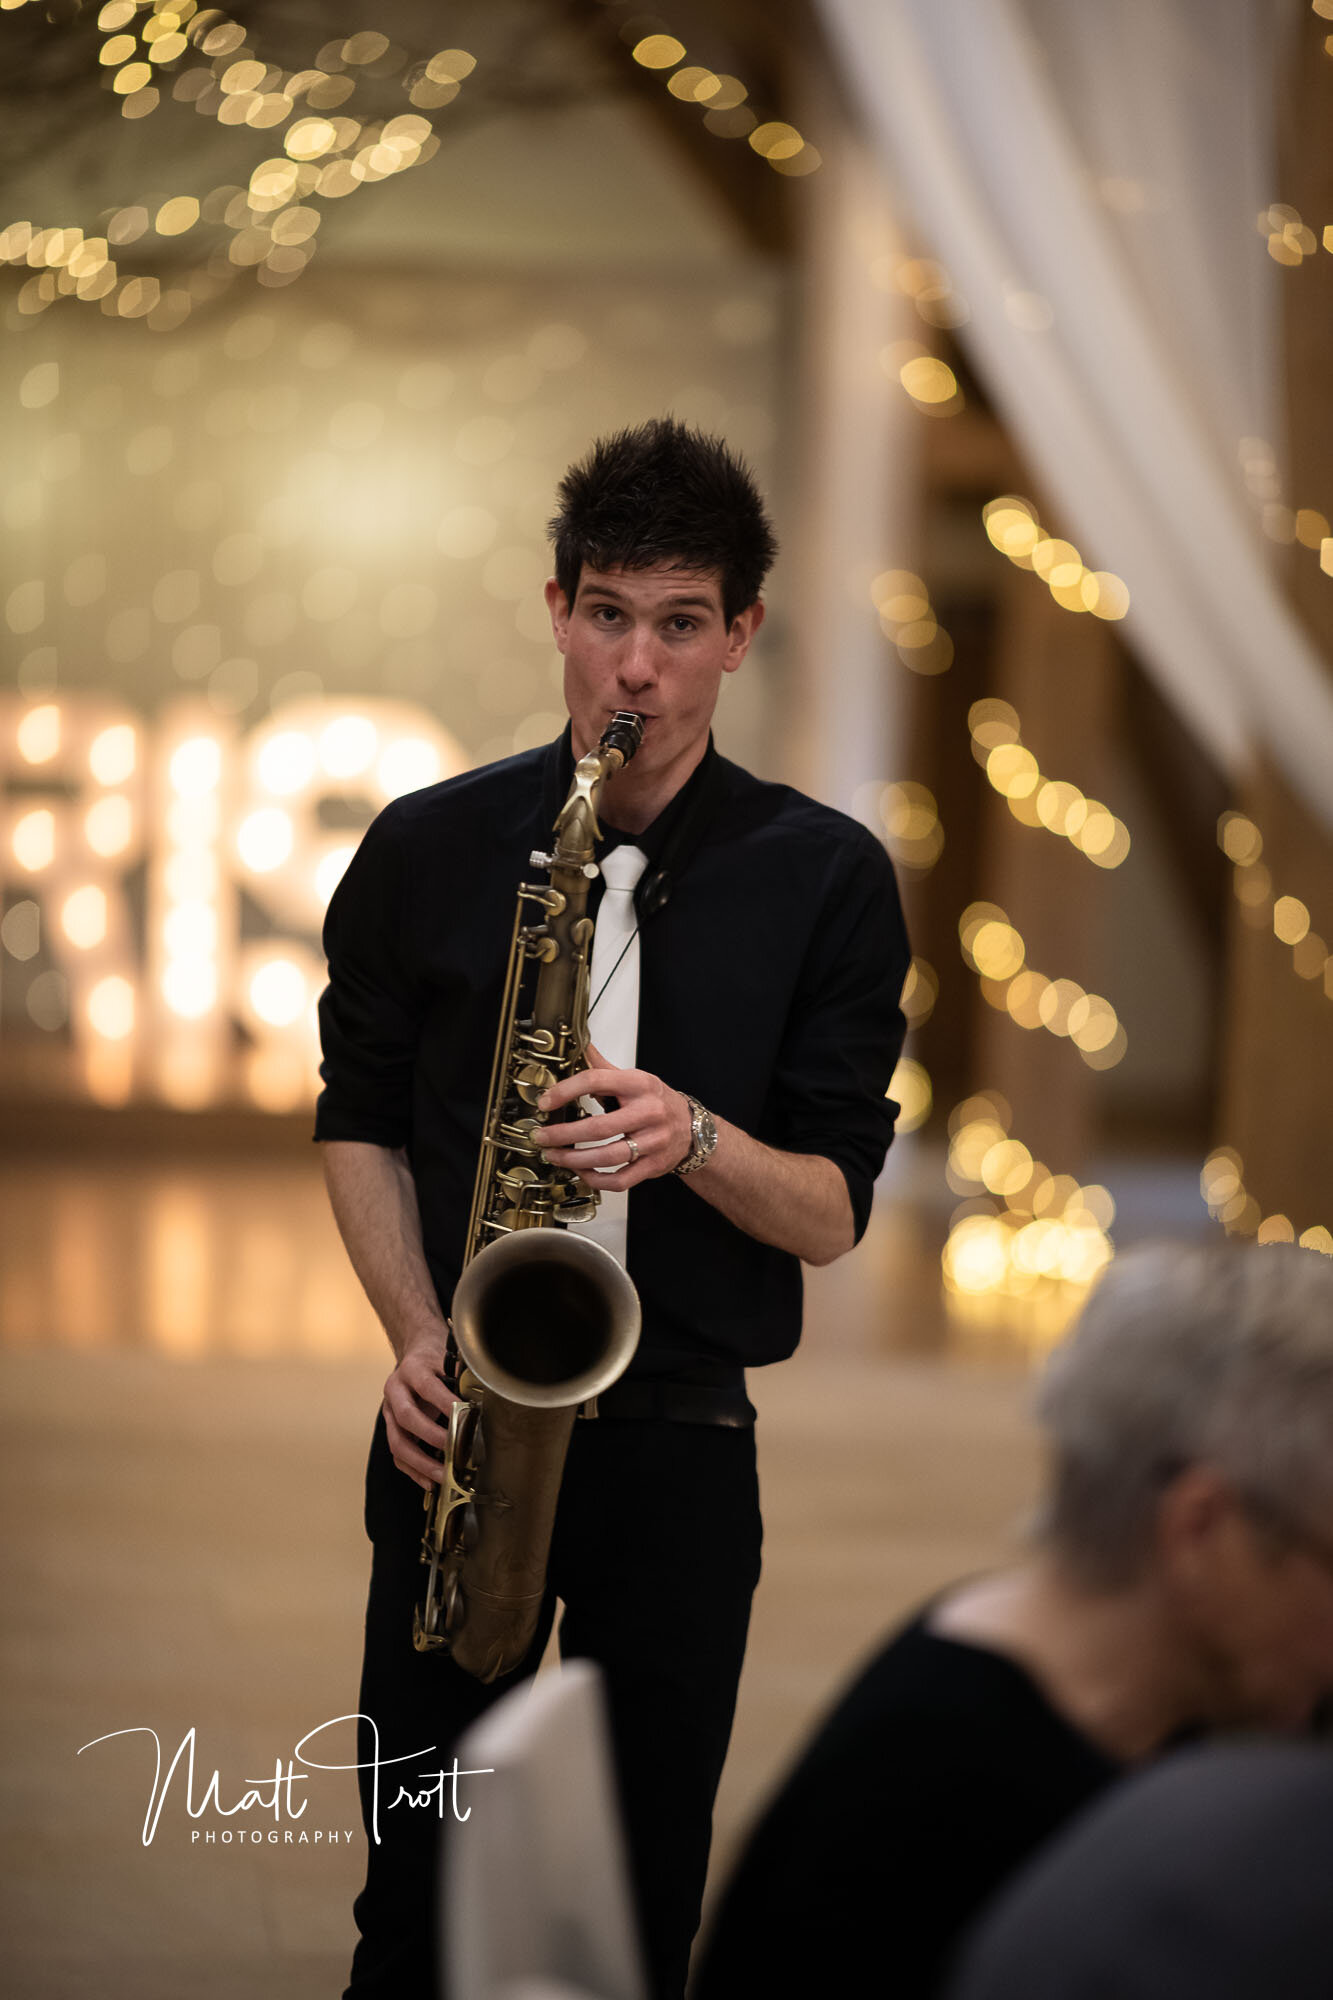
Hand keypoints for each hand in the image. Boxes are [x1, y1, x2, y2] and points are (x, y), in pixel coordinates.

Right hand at [382, 1322, 457, 1489]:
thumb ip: (462, 1374)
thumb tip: (484, 1393)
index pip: (427, 1386)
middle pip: (407, 1417)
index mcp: (412, 1369)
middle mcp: (395, 1390)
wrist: (416, 1351)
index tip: (465, 1416)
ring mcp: (390, 1411)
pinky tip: (430, 1481)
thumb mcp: (448, 1356)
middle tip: (454, 1449)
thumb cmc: (435, 1356)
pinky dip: (413, 1470)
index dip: (444, 1403)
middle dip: (431, 1437)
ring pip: (398, 1441)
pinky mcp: (392, 1428)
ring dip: (420, 1462)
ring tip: (442, 1475)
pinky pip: (398, 1454)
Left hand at [537, 1041, 693, 1188]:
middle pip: (598, 1127)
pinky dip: (595, 1179)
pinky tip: (581, 1171)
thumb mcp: (636, 1079)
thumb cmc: (658, 1102)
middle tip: (542, 1136)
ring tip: (554, 1156)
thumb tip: (580, 1047)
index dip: (565, 1091)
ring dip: (574, 1159)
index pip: (596, 1081)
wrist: (692, 1128)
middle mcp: (648, 1113)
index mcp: (640, 1085)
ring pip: (607, 1157)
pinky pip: (620, 1180)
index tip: (546, 1102)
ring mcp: (653, 1142)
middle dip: (563, 1134)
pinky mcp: (653, 1166)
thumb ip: (604, 1067)